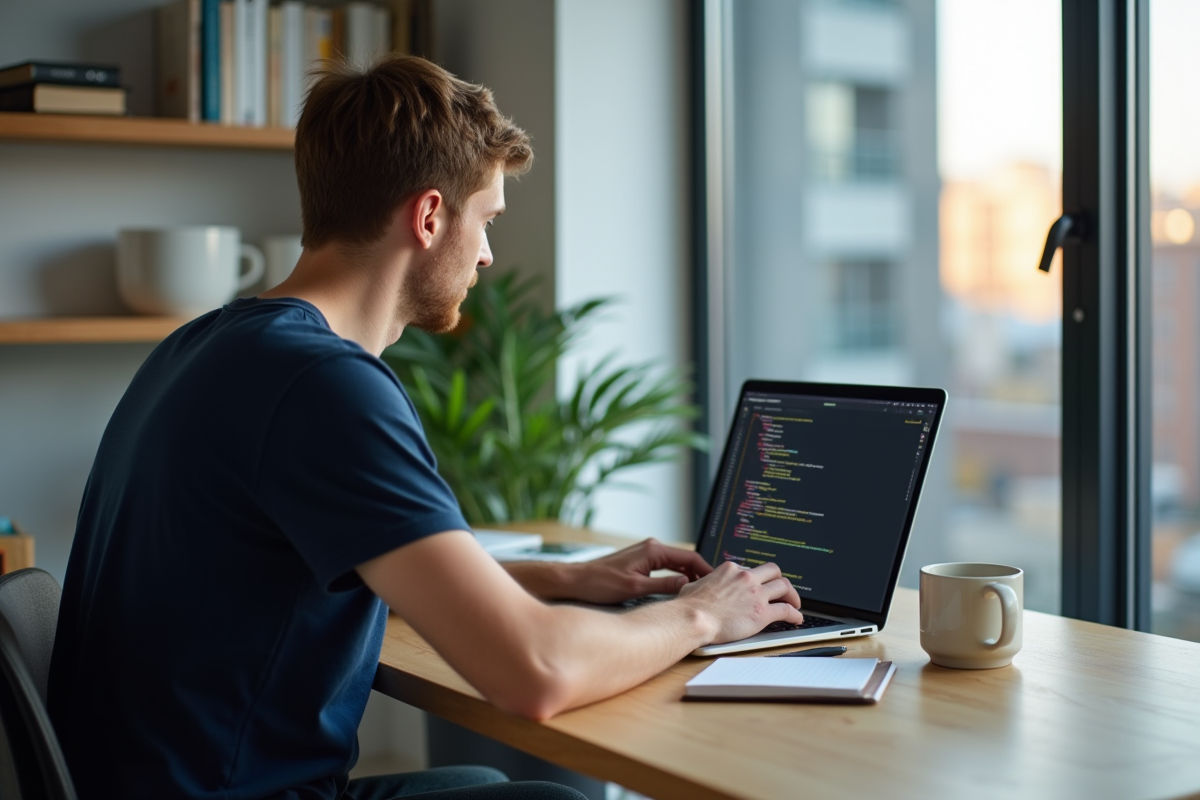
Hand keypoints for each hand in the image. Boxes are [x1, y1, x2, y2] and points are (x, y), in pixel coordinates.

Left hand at [565, 538, 712, 604]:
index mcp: (653, 550)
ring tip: (701, 592)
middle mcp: (651, 547)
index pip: (689, 557)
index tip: (717, 583)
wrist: (576, 581)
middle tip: (714, 590)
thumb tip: (688, 584)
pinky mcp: (640, 562)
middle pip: (685, 559)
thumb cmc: (600, 584)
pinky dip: (676, 576)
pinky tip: (681, 589)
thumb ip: (664, 586)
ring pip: (676, 564)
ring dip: (689, 576)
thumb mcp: (635, 589)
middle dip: (700, 573)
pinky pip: (665, 567)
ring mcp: (645, 554)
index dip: (706, 570)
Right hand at [677, 561, 803, 643]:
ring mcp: (756, 594)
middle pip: (773, 571)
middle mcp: (746, 578)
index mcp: (731, 569)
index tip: (758, 587)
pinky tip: (797, 619)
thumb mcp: (693, 585)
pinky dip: (795, 614)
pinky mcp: (762, 612)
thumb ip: (702, 584)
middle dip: (779, 580)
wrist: (693, 618)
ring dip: (792, 595)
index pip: (750, 570)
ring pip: (784, 586)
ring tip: (794, 603)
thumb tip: (696, 587)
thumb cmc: (689, 606)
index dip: (756, 579)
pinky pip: (786, 610)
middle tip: (782, 590)